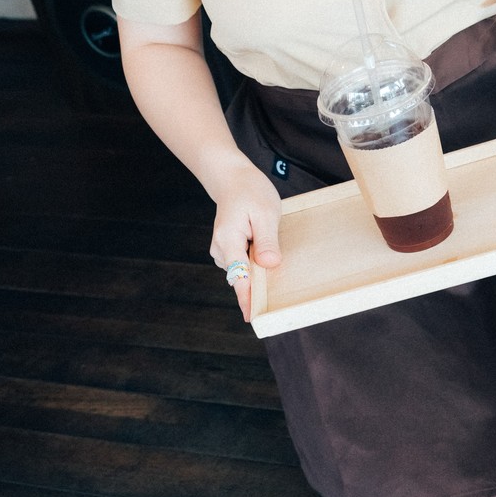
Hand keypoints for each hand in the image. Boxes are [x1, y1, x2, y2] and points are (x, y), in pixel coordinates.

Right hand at [206, 156, 283, 322]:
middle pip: (243, 275)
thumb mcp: (265, 212)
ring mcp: (222, 250)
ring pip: (245, 269)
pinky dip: (254, 258)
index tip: (252, 317)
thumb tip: (269, 264)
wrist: (232, 178)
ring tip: (264, 231)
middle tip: (274, 252)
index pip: (239, 276)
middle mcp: (221, 249)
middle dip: (260, 277)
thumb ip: (267, 240)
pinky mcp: (228, 250)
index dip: (247, 298)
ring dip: (258, 263)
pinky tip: (259, 238)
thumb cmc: (249, 191)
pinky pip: (244, 262)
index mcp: (229, 240)